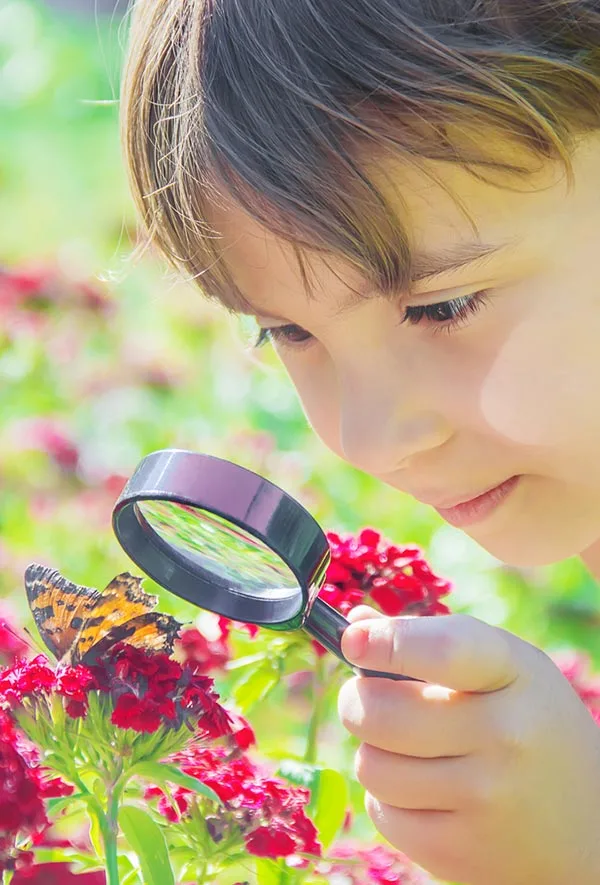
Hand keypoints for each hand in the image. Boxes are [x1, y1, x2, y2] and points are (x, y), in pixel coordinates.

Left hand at [338, 606, 599, 884]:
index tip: (353, 638)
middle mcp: (504, 736)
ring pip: (371, 765)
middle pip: (380, 713)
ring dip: (374, 752)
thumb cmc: (530, 728)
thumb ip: (431, 642)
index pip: (443, 650)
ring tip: (407, 749)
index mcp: (515, 675)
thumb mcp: (505, 670)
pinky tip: (424, 792)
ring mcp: (483, 799)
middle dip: (356, 701)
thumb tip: (357, 624)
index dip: (386, 641)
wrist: (587, 832)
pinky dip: (388, 800)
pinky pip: (381, 813)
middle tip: (364, 698)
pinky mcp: (460, 852)